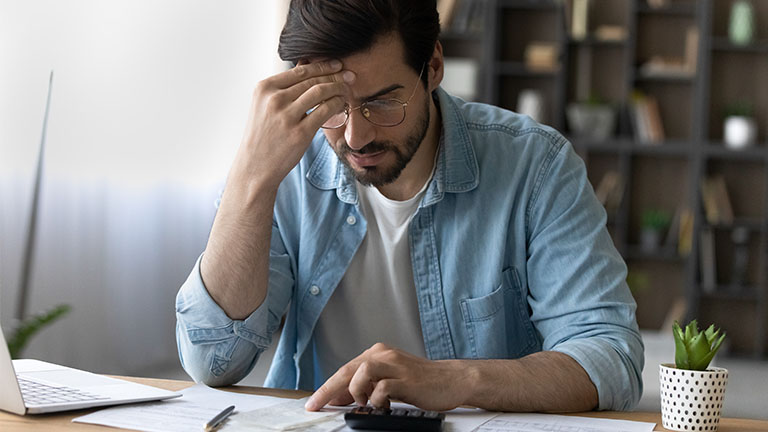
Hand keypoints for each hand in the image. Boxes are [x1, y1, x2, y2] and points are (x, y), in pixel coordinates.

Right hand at [231, 60, 354, 190]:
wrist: (255, 166)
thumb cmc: (263, 136)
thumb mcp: (264, 106)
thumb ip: (283, 90)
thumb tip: (309, 70)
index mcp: (265, 88)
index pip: (300, 70)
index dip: (322, 66)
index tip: (337, 64)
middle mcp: (274, 99)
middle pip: (312, 80)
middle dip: (335, 76)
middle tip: (349, 76)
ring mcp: (287, 116)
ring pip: (321, 92)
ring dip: (338, 88)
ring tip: (347, 90)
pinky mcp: (300, 133)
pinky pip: (325, 111)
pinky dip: (337, 104)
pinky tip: (342, 104)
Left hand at [305, 343, 469, 411]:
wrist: (452, 380)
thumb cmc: (421, 382)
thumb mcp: (388, 381)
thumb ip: (366, 386)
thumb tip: (340, 399)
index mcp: (378, 353)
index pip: (345, 369)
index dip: (328, 387)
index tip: (315, 402)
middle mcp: (384, 355)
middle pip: (347, 370)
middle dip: (328, 390)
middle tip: (316, 405)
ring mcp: (395, 365)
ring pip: (361, 373)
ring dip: (356, 392)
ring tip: (365, 403)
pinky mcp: (406, 378)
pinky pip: (382, 388)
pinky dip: (377, 400)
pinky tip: (382, 405)